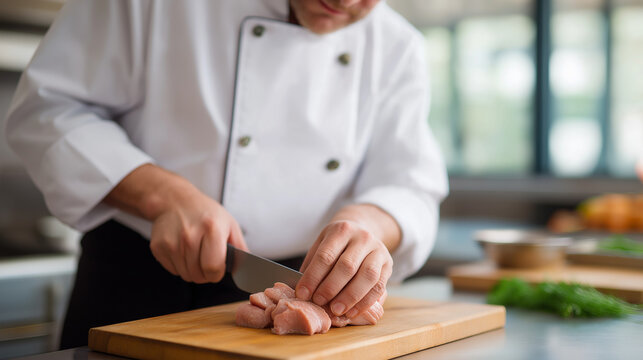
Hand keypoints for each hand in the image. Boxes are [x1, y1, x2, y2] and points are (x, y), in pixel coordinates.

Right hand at [104, 164, 246, 282]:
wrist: (175, 201)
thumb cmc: (205, 213)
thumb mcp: (229, 224)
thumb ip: (241, 247)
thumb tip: (249, 268)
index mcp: (211, 229)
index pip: (213, 268)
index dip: (217, 273)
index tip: (217, 269)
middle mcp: (190, 235)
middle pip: (198, 275)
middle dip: (206, 274)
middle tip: (207, 260)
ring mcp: (172, 242)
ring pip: (185, 275)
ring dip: (192, 270)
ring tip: (196, 253)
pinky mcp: (158, 247)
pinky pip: (172, 270)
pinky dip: (179, 266)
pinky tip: (183, 250)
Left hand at [296, 218, 393, 318]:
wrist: (362, 232)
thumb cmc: (337, 245)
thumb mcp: (322, 245)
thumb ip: (313, 265)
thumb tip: (303, 292)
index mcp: (341, 230)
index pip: (326, 255)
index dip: (313, 277)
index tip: (303, 293)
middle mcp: (362, 237)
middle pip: (347, 266)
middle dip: (331, 288)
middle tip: (319, 302)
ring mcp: (378, 250)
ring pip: (367, 276)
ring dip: (350, 297)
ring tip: (336, 311)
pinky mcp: (388, 264)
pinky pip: (379, 286)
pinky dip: (365, 302)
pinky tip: (352, 312)